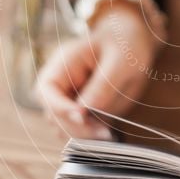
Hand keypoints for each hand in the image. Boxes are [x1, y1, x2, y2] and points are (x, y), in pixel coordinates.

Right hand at [36, 0, 159, 138]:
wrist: (134, 42)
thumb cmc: (125, 43)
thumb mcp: (120, 61)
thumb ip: (103, 85)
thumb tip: (84, 112)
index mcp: (62, 64)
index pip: (46, 91)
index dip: (60, 108)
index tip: (82, 116)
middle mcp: (60, 85)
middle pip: (53, 116)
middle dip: (77, 127)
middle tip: (104, 134)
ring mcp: (70, 100)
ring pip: (65, 128)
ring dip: (84, 135)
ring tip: (109, 134)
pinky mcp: (83, 113)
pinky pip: (81, 131)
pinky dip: (93, 136)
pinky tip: (111, 134)